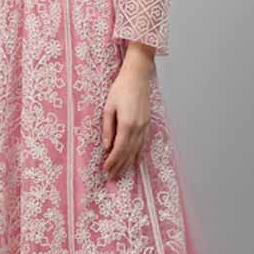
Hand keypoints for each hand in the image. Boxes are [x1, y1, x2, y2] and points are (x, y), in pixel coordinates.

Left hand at [101, 45, 154, 178]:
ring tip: (120, 172)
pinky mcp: (147, 122)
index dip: (112, 161)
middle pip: (128, 152)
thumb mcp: (108, 107)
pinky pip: (142, 143)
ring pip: (136, 149)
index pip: (119, 149)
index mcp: (127, 124)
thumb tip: (106, 146)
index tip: (105, 170)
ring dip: (128, 162)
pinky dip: (137, 153)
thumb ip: (107, 128)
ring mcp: (145, 125)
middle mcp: (138, 128)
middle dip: (119, 166)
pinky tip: (134, 159)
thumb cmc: (120, 88)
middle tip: (111, 177)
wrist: (137, 76)